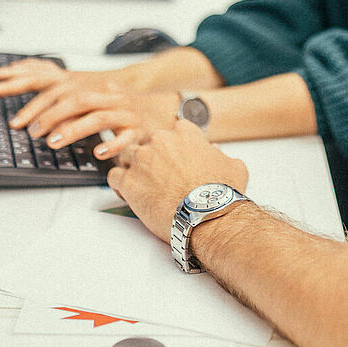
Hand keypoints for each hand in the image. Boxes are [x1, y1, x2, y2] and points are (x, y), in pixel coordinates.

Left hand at [0, 58, 176, 157]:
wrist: (169, 111)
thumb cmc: (130, 111)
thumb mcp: (103, 102)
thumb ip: (78, 108)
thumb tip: (43, 117)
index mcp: (100, 90)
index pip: (65, 92)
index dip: (39, 105)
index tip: (20, 120)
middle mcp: (112, 98)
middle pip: (78, 101)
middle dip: (52, 116)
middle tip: (33, 131)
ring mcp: (127, 113)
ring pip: (98, 117)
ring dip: (73, 129)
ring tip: (54, 142)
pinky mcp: (141, 130)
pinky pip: (126, 137)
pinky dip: (112, 145)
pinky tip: (98, 154)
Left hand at [108, 119, 248, 240]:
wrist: (206, 216)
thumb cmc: (220, 194)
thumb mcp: (233, 166)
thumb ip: (220, 155)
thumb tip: (216, 151)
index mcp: (184, 134)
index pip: (172, 131)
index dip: (172, 147)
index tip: (174, 158)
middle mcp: (160, 141)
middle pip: (147, 142)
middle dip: (151, 158)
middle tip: (158, 176)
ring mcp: (142, 160)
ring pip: (126, 156)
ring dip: (132, 168)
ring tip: (141, 185)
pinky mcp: (129, 181)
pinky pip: (114, 176)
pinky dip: (119, 184)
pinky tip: (128, 193)